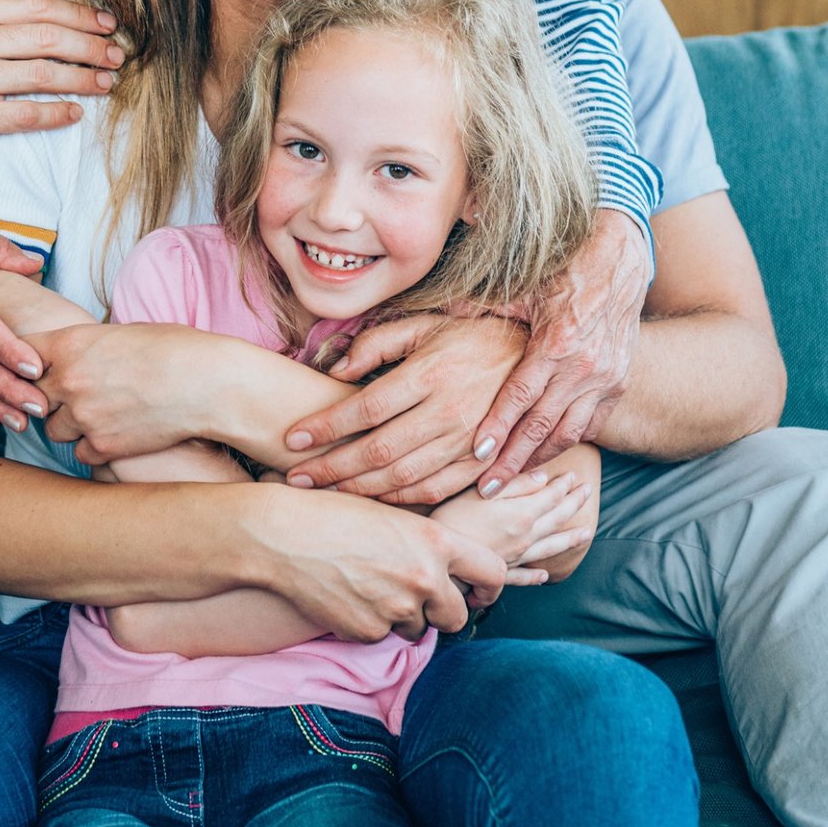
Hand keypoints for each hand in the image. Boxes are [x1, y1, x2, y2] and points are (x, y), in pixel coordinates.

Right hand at [0, 0, 123, 217]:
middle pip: (44, 38)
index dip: (78, 14)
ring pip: (40, 75)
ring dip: (81, 79)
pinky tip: (76, 112)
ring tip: (106, 82)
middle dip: (88, 46)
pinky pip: (24, 114)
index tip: (108, 23)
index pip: (36, 6)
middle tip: (116, 55)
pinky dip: (55, 113)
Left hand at [24, 321, 229, 459]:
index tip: (40, 368)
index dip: (28, 362)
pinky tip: (120, 433)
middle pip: (31, 395)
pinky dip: (95, 447)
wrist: (208, 383)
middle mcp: (69, 380)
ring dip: (71, 425)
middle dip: (49, 397)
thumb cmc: (174, 349)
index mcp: (71, 343)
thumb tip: (72, 356)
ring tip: (103, 413)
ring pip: (54, 429)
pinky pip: (81, 453)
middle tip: (74, 394)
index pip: (21, 354)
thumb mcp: (122, 333)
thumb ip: (87, 347)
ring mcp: (83, 416)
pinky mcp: (102, 446)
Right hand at [250, 485, 509, 641]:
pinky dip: (370, 622)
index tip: (477, 590)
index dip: (489, 586)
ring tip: (369, 584)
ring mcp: (397, 609)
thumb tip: (446, 569)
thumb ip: (425, 545)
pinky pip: (381, 635)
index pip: (494, 572)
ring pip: (417, 628)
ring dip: (402, 616)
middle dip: (442, 611)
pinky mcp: (368, 632)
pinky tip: (347, 595)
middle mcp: (424, 578)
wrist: (282, 534)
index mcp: (436, 542)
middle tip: (418, 597)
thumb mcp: (393, 516)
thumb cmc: (335, 513)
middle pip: (457, 615)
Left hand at [283, 315, 527, 504]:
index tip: (293, 440)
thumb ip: (378, 344)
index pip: (365, 408)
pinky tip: (373, 500)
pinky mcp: (483, 463)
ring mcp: (468, 442)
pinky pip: (435, 490)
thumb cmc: (469, 336)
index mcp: (430, 373)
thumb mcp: (423, 325)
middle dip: (331, 469)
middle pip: (378, 450)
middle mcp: (449, 410)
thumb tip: (335, 371)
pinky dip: (400, 501)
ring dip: (359, 490)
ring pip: (403, 478)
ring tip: (325, 493)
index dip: (325, 428)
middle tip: (296, 478)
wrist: (534, 355)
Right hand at [430, 469, 592, 580]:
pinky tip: (545, 576)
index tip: (574, 476)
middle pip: (555, 519)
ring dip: (569, 539)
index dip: (563, 485)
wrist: (437, 561)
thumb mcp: (481, 492)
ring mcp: (515, 558)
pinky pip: (525, 576)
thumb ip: (514, 486)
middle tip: (588, 492)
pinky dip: (536, 576)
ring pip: (549, 548)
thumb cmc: (452, 520)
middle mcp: (524, 537)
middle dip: (573, 504)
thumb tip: (542, 478)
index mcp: (520, 514)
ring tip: (587, 533)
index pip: (550, 496)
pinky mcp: (501, 574)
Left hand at [473, 209, 649, 489]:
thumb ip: (479, 306)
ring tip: (513, 482)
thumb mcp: (521, 287)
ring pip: (568, 432)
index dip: (499, 426)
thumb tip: (438, 313)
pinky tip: (545, 457)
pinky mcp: (617, 384)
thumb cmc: (563, 272)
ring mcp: (603, 379)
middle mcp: (581, 366)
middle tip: (488, 489)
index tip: (478, 453)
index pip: (519, 395)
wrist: (618, 263)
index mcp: (554, 342)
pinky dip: (567, 443)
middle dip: (513, 461)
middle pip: (541, 425)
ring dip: (539, 460)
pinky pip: (592, 425)